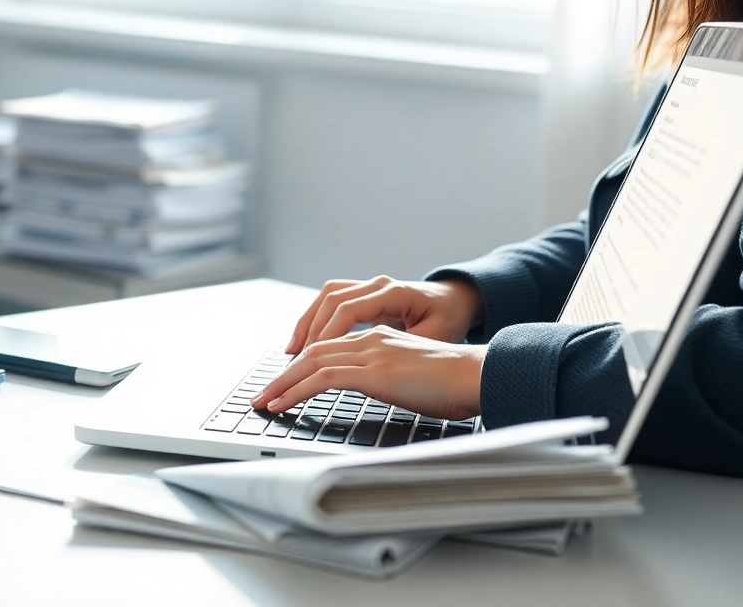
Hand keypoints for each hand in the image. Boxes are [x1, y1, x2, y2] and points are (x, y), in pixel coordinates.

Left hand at [252, 325, 484, 420]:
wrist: (479, 376)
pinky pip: (323, 379)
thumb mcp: (415, 376)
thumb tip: (381, 392)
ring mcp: (371, 353)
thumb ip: (391, 378)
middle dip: (283, 375)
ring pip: (311, 363)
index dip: (302, 366)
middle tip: (263, 395)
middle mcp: (371, 339)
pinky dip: (296, 392)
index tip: (285, 384)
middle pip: (313, 352)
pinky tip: (283, 405)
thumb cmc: (456, 383)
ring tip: (264, 403)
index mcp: (380, 338)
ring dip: (282, 385)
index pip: (329, 348)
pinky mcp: (374, 372)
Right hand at [284, 276, 483, 354]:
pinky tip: (305, 344)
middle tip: (292, 365)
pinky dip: (315, 322)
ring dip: (306, 325)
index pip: (347, 310)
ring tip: (291, 355)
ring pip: (325, 299)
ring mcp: (369, 288)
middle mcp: (376, 285)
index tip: (311, 361)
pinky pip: (331, 303)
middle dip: (308, 334)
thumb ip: (404, 348)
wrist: (458, 301)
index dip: (326, 336)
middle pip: (329, 302)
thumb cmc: (450, 319)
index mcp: (393, 293)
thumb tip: (377, 366)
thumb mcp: (435, 338)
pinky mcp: (365, 297)